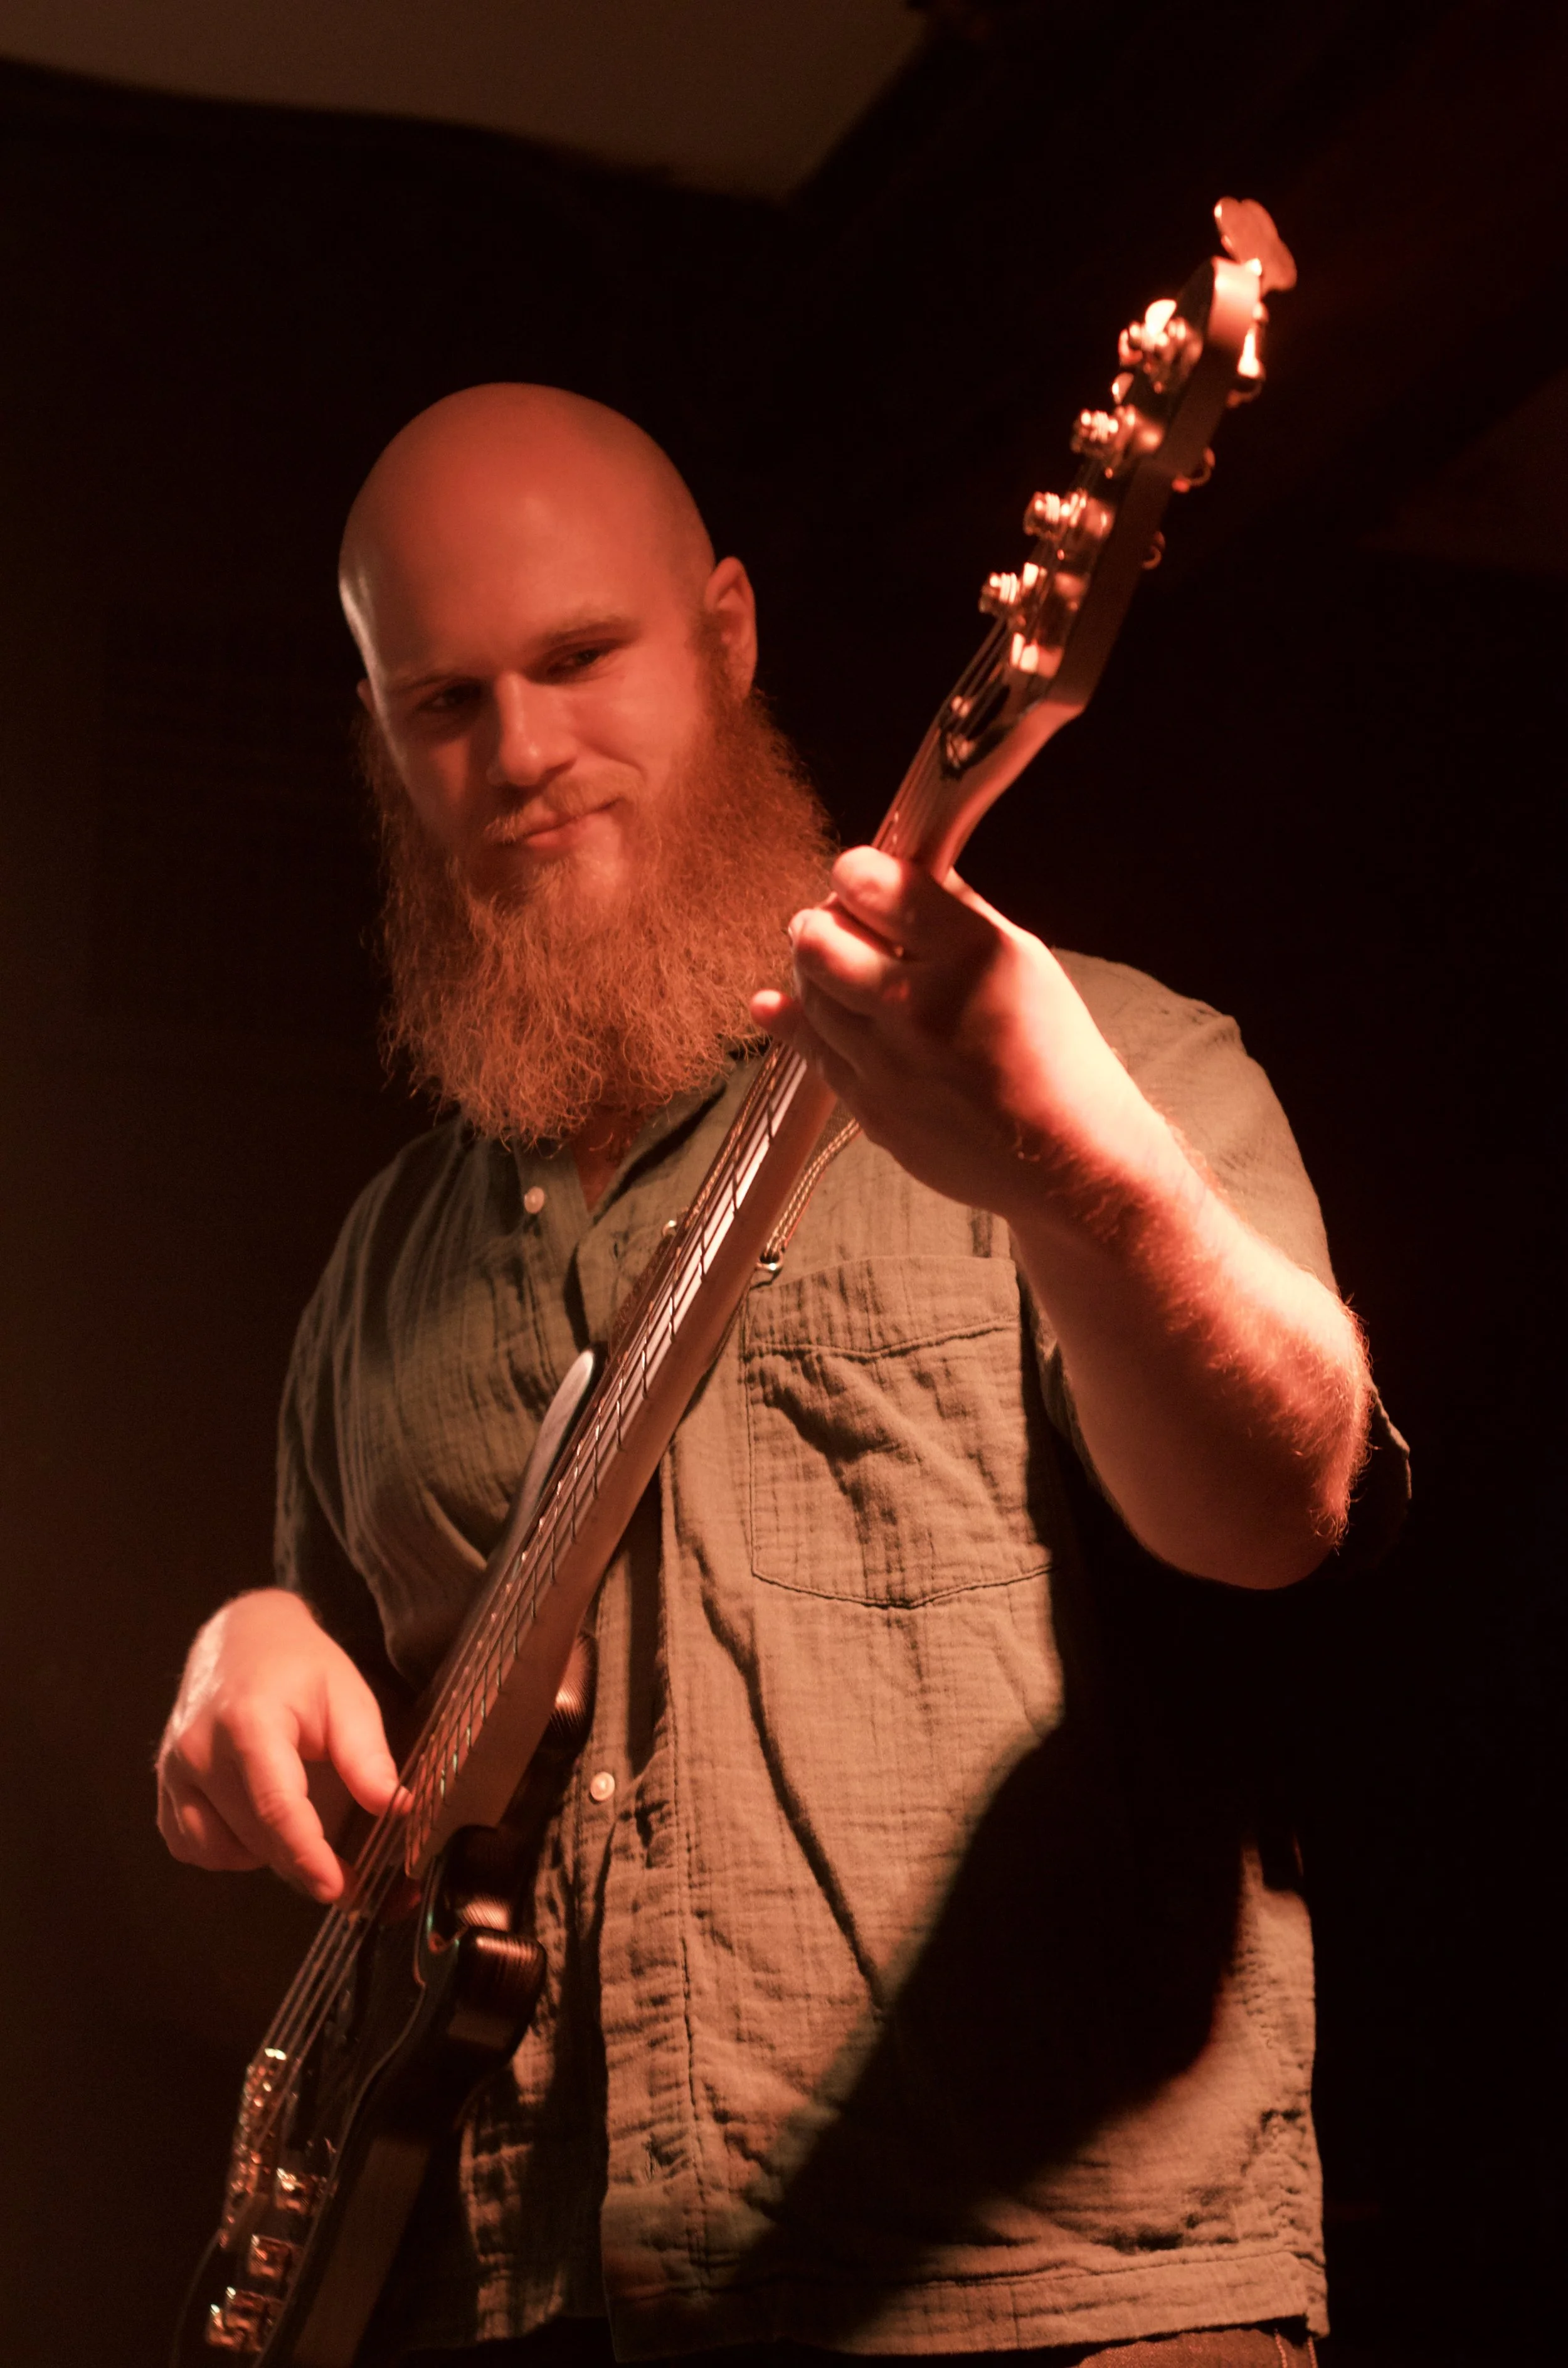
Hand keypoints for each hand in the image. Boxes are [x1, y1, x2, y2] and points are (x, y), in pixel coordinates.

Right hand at [156, 1589, 403, 1903]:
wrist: (242, 1638)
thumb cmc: (300, 1667)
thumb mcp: (349, 1697)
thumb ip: (367, 1756)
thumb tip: (396, 1810)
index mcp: (248, 1723)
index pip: (276, 1807)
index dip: (308, 1855)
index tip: (338, 1888)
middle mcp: (198, 1751)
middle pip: (254, 1835)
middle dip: (304, 1863)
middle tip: (351, 1875)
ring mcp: (173, 1772)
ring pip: (221, 1850)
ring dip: (267, 1855)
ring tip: (301, 1826)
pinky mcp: (164, 1789)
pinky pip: (193, 1846)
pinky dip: (229, 1850)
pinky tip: (258, 1822)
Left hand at [750, 846, 1164, 1228]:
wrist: (1067, 1159)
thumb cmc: (1053, 1056)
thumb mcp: (1025, 960)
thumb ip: (958, 910)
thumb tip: (904, 866)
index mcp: (973, 954)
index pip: (873, 885)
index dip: (855, 872)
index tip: (859, 878)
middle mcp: (923, 1007)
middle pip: (817, 940)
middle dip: (820, 921)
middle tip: (838, 923)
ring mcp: (891, 1065)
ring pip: (808, 996)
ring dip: (814, 972)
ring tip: (838, 968)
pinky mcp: (873, 1111)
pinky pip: (814, 1053)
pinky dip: (801, 1022)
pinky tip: (784, 1004)